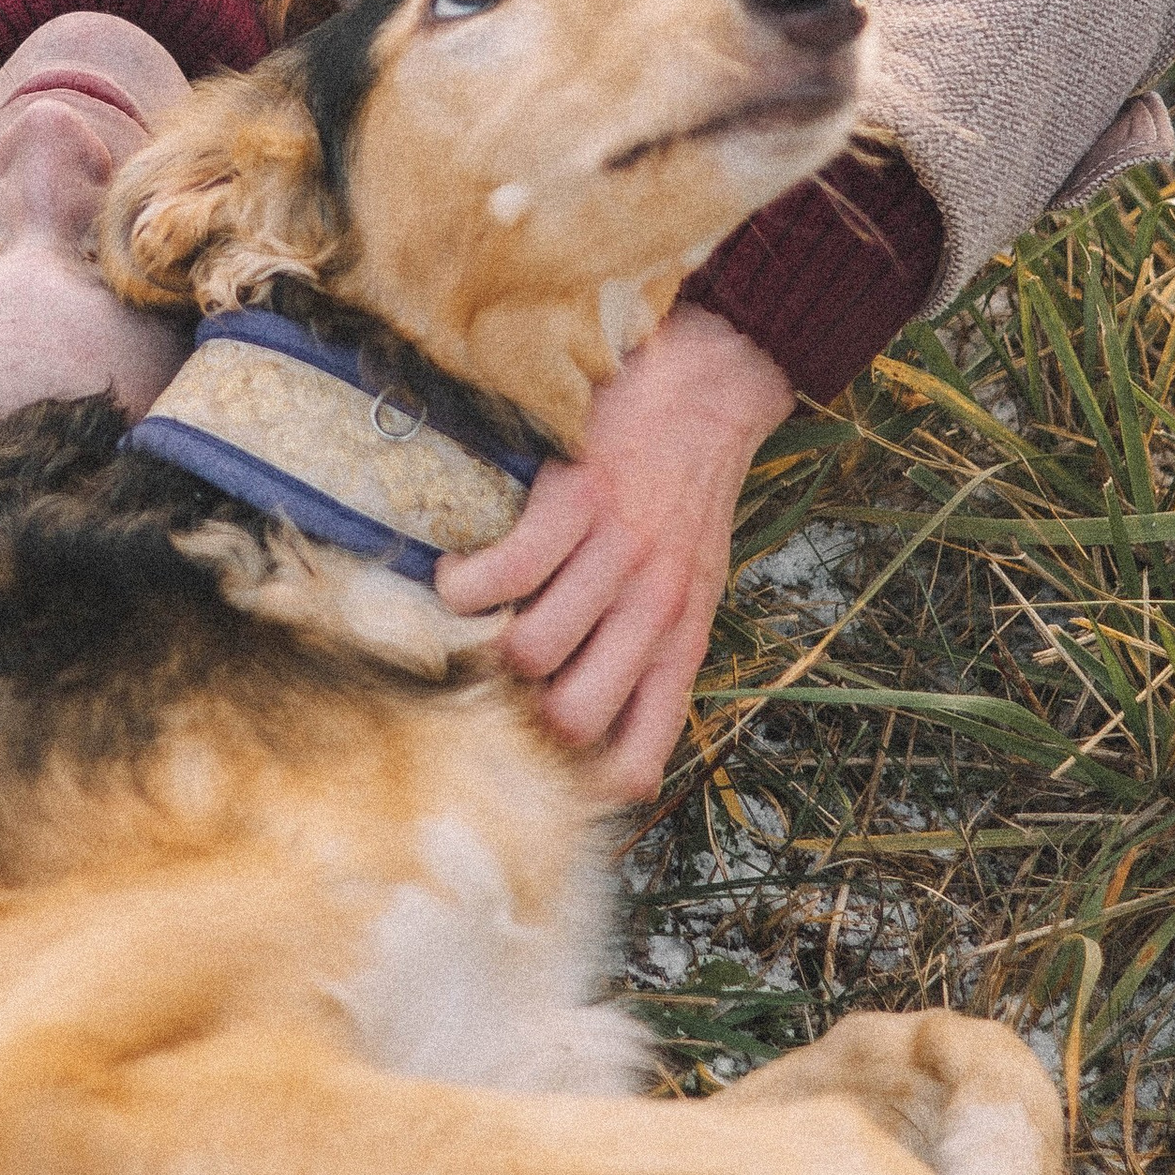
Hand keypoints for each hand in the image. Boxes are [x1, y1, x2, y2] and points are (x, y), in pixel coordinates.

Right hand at [436, 304, 793, 795]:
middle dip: (517, 714)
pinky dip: (465, 581)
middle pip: (569, 718)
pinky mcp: (579, 503)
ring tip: (474, 615)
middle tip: (491, 678)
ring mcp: (619, 557)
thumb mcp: (694, 589)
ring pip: (530, 649)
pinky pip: (504, 573)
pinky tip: (461, 569)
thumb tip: (583, 723)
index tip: (536, 763)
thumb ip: (649, 652)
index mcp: (684, 643)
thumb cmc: (691, 495)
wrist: (713, 389)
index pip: (636, 760)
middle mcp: (655, 611)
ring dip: (482, 641)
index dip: (578, 785)